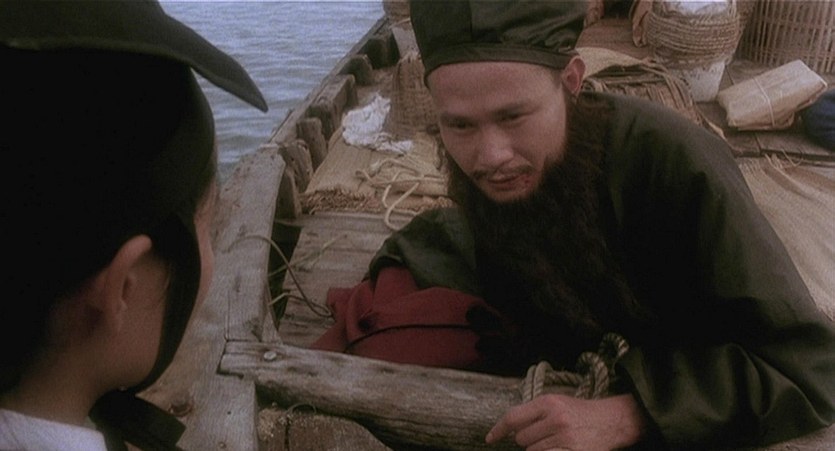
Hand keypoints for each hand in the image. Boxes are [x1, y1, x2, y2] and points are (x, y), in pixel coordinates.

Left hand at [485, 394, 645, 450]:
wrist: (611, 421)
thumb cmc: (579, 411)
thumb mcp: (556, 403)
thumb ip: (532, 412)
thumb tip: (508, 428)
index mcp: (548, 402)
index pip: (513, 418)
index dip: (498, 430)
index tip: (490, 439)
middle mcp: (556, 419)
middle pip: (521, 439)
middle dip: (527, 439)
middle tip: (544, 434)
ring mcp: (565, 438)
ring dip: (538, 450)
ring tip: (554, 441)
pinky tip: (555, 448)